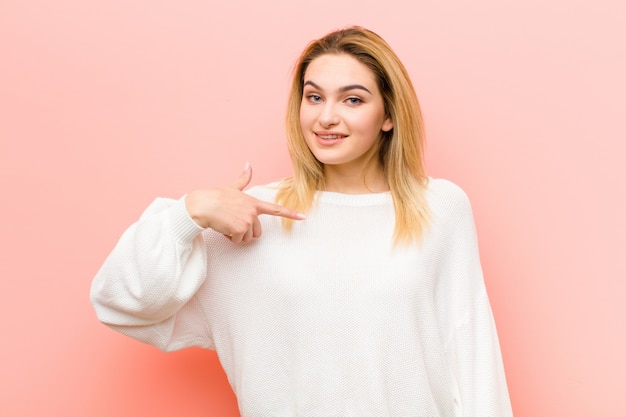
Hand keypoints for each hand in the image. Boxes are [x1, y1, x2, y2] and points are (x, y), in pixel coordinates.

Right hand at [185, 164, 304, 242]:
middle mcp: (253, 212)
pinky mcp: (240, 229)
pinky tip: (223, 227)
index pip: (276, 209)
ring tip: (226, 223)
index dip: (290, 213)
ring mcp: (248, 220)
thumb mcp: (232, 188)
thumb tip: (248, 164)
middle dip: (244, 231)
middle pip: (257, 232)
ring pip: (247, 238)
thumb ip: (243, 179)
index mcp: (254, 203)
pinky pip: (238, 241)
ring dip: (236, 235)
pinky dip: (229, 237)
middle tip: (232, 222)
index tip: (303, 217)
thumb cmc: (216, 197)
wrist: (203, 205)